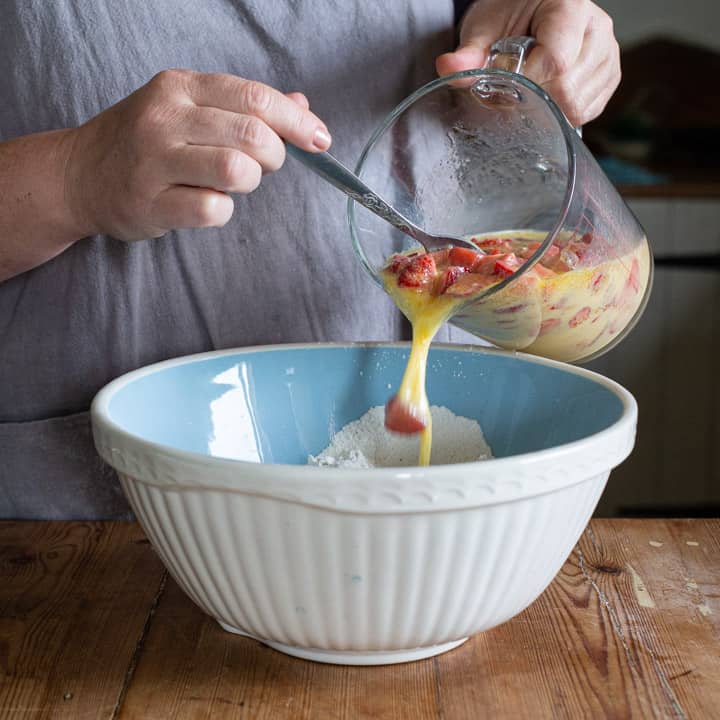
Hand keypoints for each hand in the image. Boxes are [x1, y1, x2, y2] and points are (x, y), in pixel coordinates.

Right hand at [63, 71, 330, 239]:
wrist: (79, 175)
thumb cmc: (144, 142)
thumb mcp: (187, 109)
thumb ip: (243, 107)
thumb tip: (302, 107)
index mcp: (181, 87)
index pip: (255, 97)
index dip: (297, 122)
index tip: (320, 140)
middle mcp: (165, 117)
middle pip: (253, 134)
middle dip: (274, 156)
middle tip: (262, 165)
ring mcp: (154, 160)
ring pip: (237, 170)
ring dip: (249, 182)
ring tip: (232, 184)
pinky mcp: (150, 203)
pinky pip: (213, 209)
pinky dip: (222, 211)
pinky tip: (206, 204)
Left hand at [436, 0, 620, 125]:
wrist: (528, 9)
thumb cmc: (508, 14)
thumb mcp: (484, 27)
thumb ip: (469, 53)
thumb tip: (448, 68)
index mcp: (571, 8)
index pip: (557, 61)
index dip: (529, 83)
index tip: (508, 83)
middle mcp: (598, 30)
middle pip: (568, 89)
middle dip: (535, 98)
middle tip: (515, 85)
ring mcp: (608, 55)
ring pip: (578, 105)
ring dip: (547, 108)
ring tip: (532, 85)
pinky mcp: (608, 77)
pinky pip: (586, 111)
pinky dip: (561, 113)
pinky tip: (546, 96)